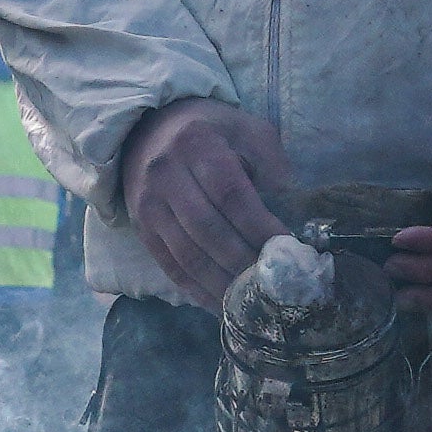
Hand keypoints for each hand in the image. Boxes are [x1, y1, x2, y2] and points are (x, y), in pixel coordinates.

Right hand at [120, 97, 293, 308]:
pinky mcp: (141, 227)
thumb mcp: (244, 128)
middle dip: (244, 261)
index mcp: (197, 144)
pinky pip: (170, 266)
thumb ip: (270, 158)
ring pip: (187, 254)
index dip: (259, 226)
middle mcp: (166, 174)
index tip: (287, 249)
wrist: (149, 130)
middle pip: (208, 229)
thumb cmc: (210, 132)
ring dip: (223, 283)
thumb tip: (291, 199)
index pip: (230, 194)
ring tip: (252, 300)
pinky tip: (223, 303)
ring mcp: (149, 204)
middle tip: (274, 281)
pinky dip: (198, 290)